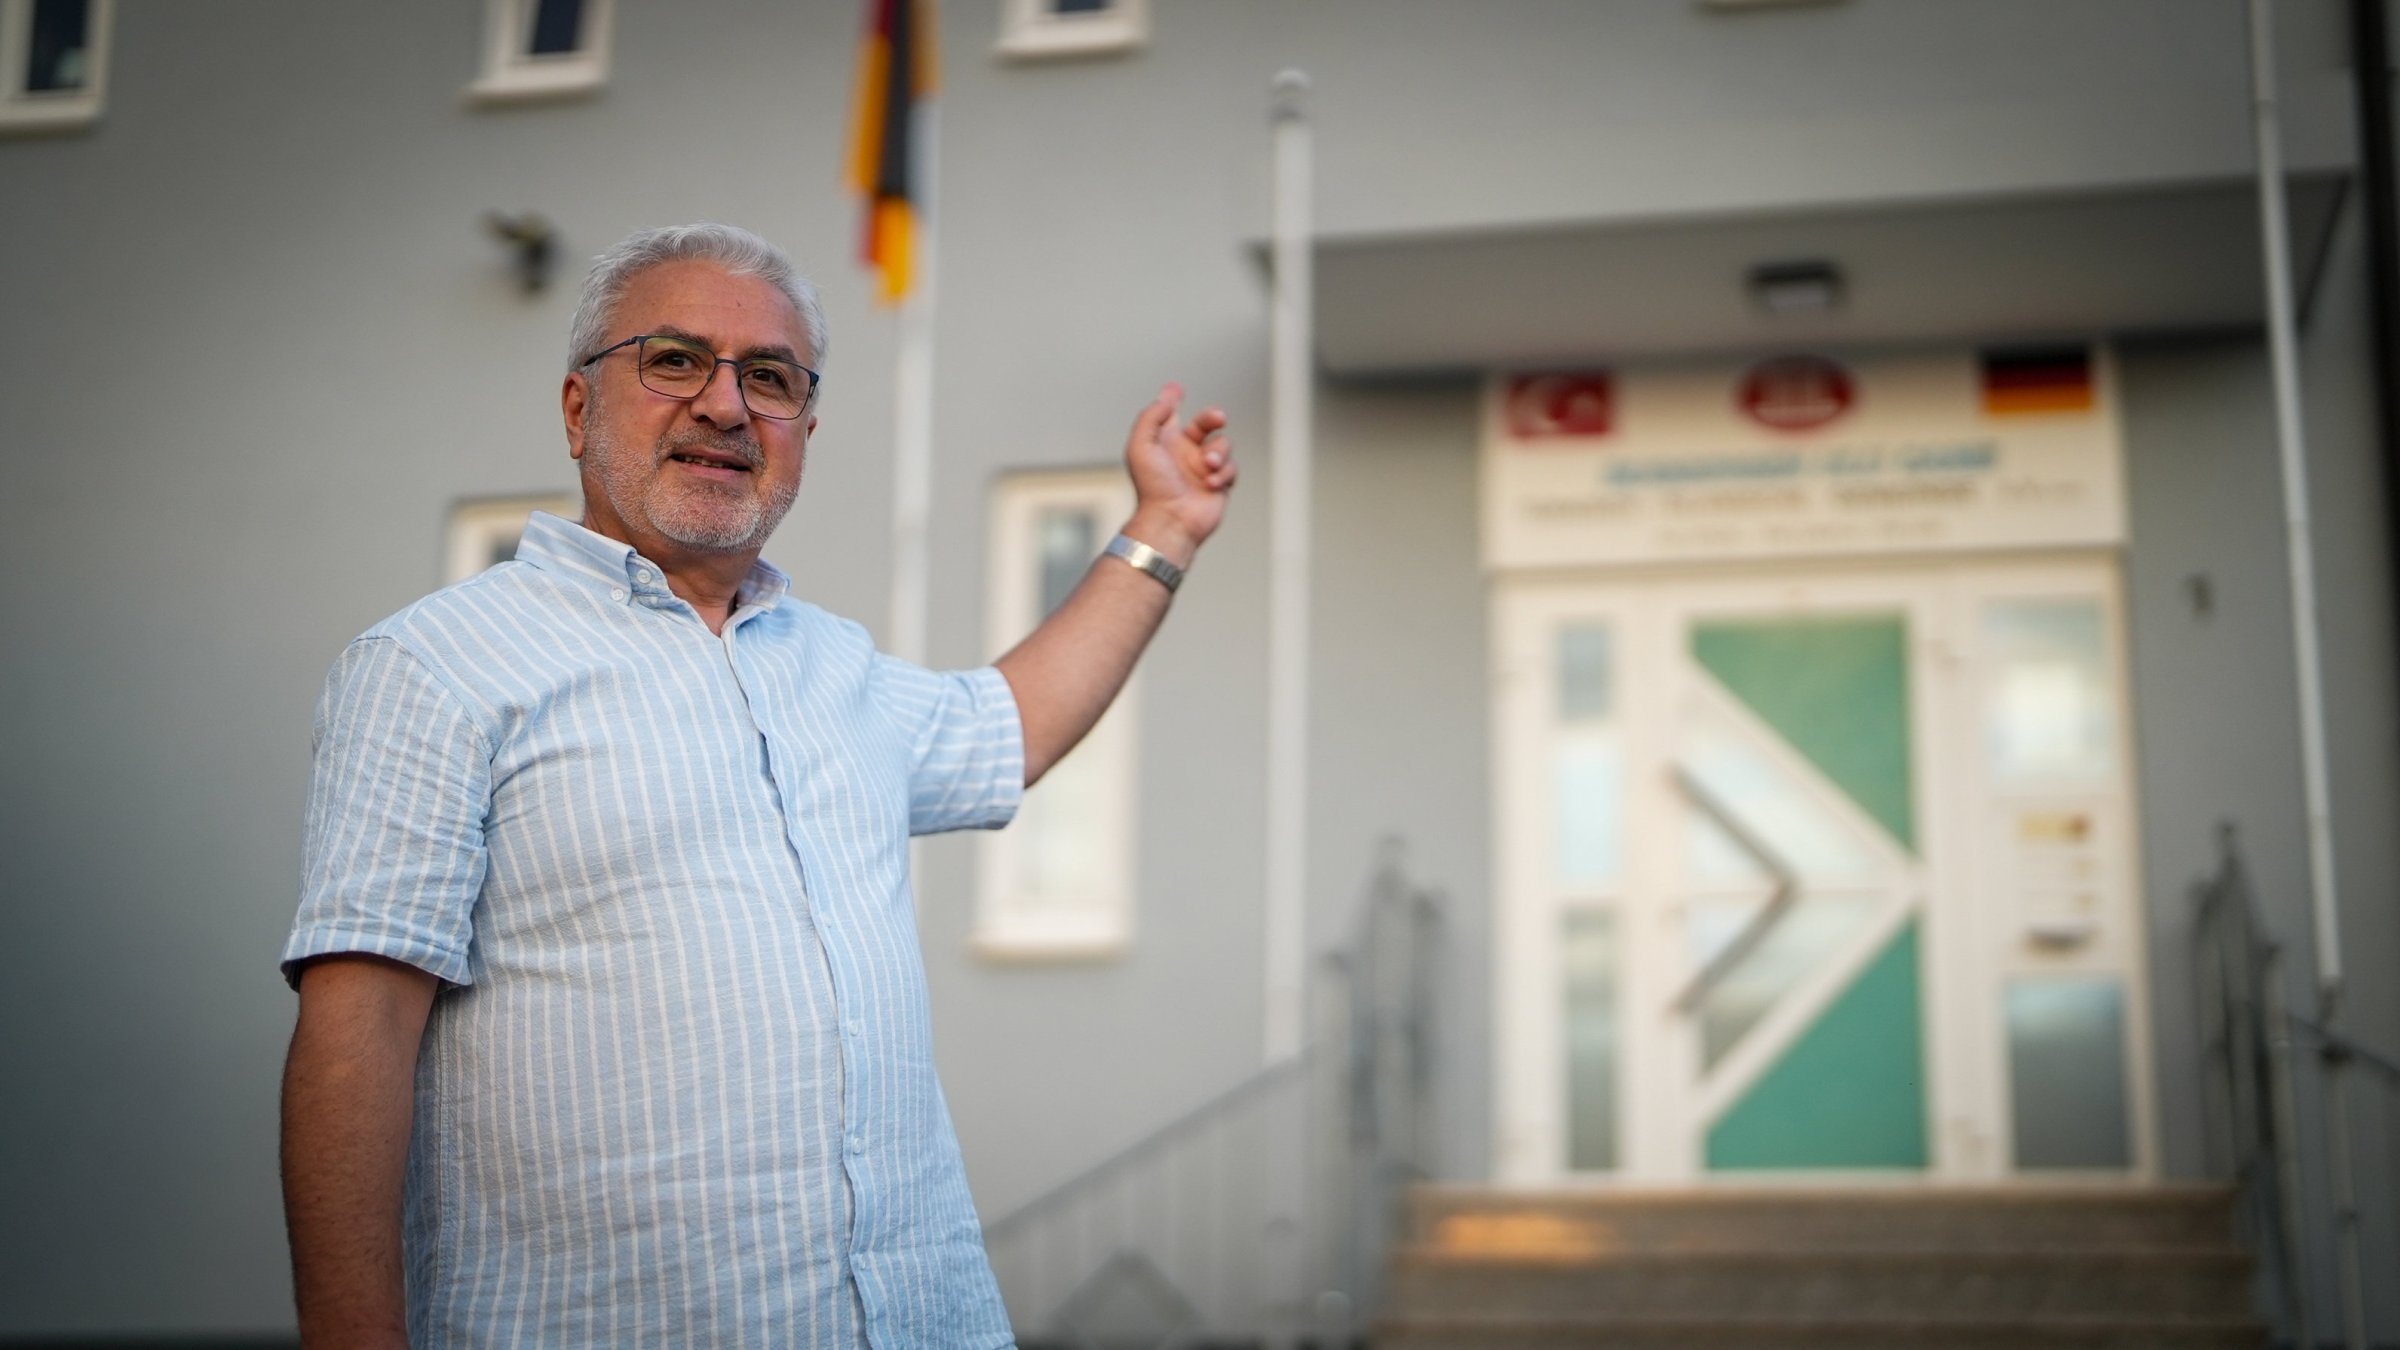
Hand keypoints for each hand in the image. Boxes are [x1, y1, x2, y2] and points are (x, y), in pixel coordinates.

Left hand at [1120, 383, 1235, 566]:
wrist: (1170, 519)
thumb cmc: (1152, 488)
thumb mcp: (1141, 446)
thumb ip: (1151, 417)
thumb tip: (1166, 398)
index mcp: (1165, 443)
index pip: (1169, 415)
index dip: (1172, 400)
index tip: (1176, 389)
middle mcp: (1184, 453)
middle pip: (1206, 424)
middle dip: (1214, 417)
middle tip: (1218, 417)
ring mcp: (1203, 468)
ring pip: (1223, 445)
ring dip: (1219, 452)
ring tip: (1208, 465)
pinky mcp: (1219, 484)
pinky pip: (1231, 469)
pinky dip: (1224, 473)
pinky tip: (1210, 483)